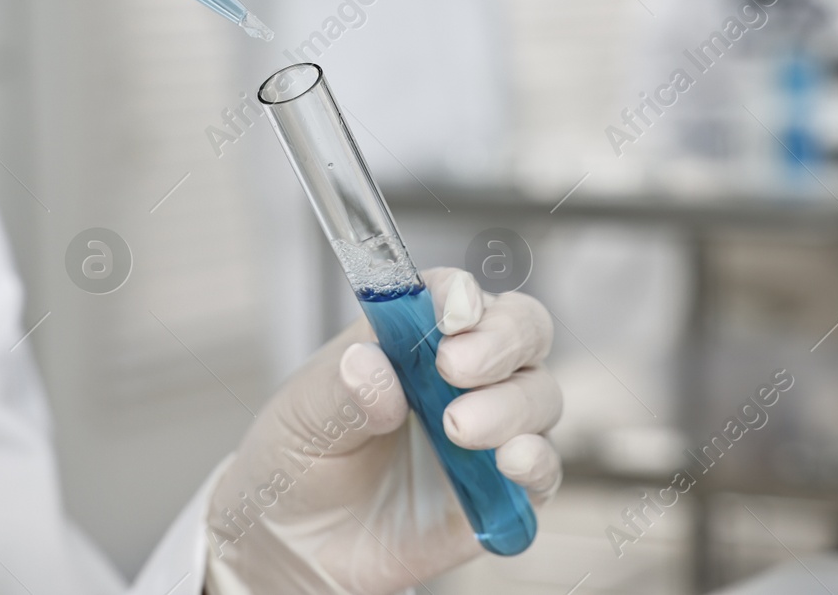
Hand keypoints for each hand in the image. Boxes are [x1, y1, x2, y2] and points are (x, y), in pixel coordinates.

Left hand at [203, 268, 561, 594]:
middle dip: (501, 341)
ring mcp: (487, 431)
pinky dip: (538, 462)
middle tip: (455, 367)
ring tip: (457, 428)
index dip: (462, 296)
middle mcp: (462, 376)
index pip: (458, 295)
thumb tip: (373, 366)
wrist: (293, 541)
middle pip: (522, 331)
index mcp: (413, 337)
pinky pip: (543, 471)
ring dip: (510, 405)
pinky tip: (510, 463)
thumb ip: (342, 388)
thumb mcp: (302, 413)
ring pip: (539, 396)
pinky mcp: (499, 491)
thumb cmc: (298, 457)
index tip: (450, 314)